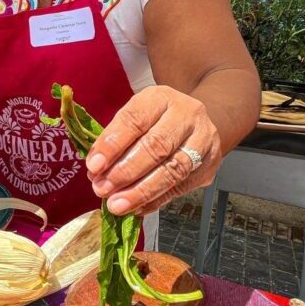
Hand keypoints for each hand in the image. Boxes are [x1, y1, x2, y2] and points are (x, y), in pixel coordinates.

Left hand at [85, 86, 221, 215]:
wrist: (194, 122)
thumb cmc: (156, 121)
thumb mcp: (134, 117)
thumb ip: (115, 139)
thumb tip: (96, 171)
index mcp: (161, 98)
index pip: (135, 119)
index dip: (113, 144)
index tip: (94, 166)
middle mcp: (187, 114)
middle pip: (157, 146)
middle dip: (126, 171)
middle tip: (103, 189)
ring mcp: (203, 139)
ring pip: (173, 169)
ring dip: (141, 191)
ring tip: (118, 205)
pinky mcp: (210, 164)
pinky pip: (181, 187)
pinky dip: (156, 200)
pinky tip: (137, 208)